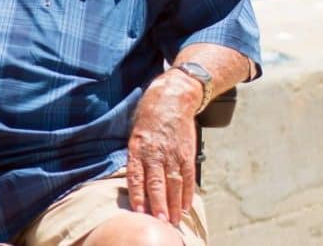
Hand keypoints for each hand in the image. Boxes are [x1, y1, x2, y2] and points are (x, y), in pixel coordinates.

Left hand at [126, 68, 200, 224]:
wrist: (173, 98)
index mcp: (138, 147)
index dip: (137, 194)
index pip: (136, 175)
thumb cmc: (150, 116)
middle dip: (158, 205)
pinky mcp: (187, 153)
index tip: (138, 211)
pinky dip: (188, 193)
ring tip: (174, 220)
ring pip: (173, 184)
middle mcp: (155, 152)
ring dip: (174, 204)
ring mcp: (173, 153)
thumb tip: (134, 179)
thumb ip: (135, 155)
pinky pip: (187, 177)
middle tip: (160, 223)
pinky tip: (186, 205)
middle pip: (156, 183)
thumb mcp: (135, 132)